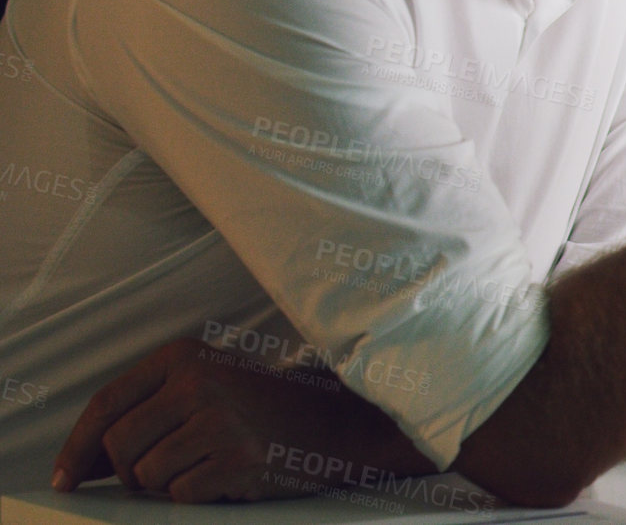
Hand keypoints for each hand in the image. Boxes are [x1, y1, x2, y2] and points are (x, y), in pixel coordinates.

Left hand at [52, 338, 432, 501]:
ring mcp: (218, 420)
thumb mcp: (206, 385)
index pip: (106, 405)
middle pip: (119, 447)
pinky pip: (181, 494)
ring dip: (167, 482)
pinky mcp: (236, 458)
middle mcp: (198, 383)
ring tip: (205, 465)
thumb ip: (148, 411)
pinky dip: (197, 493)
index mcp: (183, 357)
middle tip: (159, 473)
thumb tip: (84, 461)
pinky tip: (227, 473)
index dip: (77, 446)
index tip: (65, 477)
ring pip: (146, 475)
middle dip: (128, 471)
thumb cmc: (262, 408)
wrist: (335, 422)